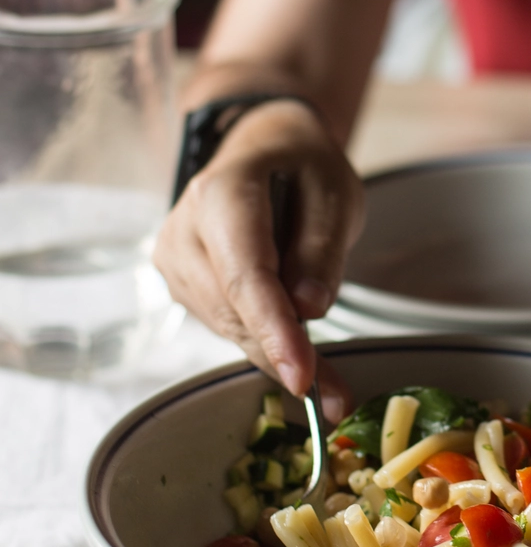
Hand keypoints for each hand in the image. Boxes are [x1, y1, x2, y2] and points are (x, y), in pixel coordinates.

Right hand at [153, 99, 362, 419]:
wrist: (263, 148)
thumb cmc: (303, 166)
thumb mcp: (335, 193)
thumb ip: (322, 249)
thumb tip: (308, 309)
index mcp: (222, 193)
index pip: (245, 274)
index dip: (275, 330)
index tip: (303, 378)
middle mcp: (183, 228)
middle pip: (234, 310)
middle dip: (286, 355)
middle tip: (339, 398)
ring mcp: (175, 258)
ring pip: (229, 328)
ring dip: (278, 355)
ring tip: (331, 381)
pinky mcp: (182, 284)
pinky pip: (226, 326)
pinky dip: (265, 344)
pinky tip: (298, 351)